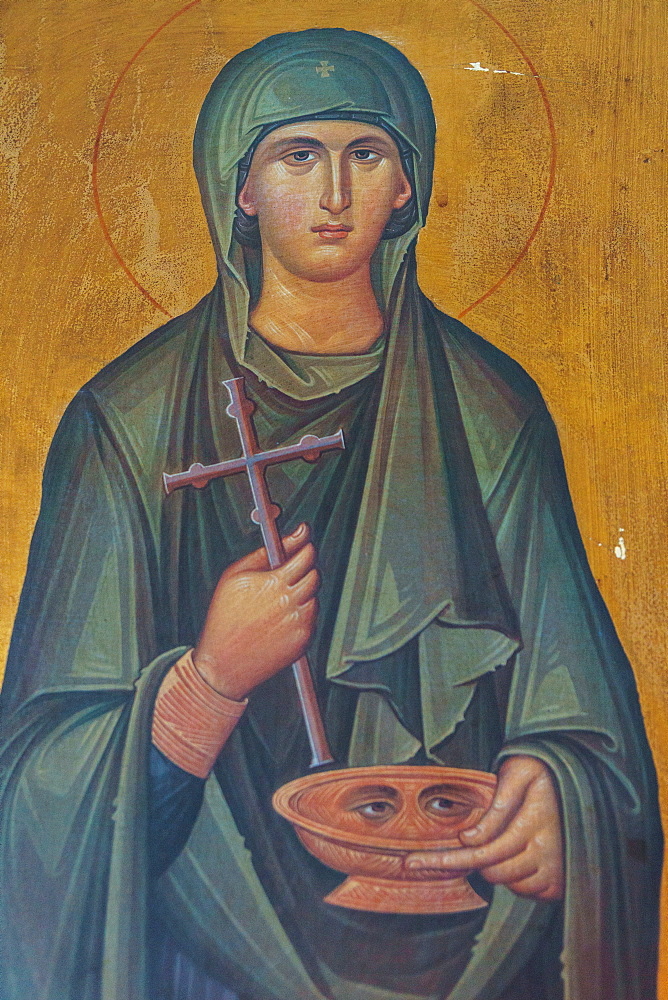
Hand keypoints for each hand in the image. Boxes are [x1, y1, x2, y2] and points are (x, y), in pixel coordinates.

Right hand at [193, 523, 318, 700]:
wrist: (223, 664)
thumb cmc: (224, 617)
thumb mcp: (235, 576)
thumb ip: (265, 553)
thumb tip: (293, 534)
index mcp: (274, 583)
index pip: (306, 555)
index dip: (305, 546)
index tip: (303, 542)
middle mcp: (291, 603)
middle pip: (315, 574)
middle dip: (305, 568)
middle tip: (290, 569)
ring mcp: (300, 623)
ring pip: (314, 596)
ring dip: (302, 592)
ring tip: (277, 600)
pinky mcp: (304, 641)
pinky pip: (311, 617)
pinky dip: (301, 613)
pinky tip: (279, 618)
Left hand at [406, 755, 563, 900]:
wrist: (579, 781)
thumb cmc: (543, 771)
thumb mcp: (518, 773)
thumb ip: (496, 806)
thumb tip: (469, 838)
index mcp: (535, 822)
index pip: (486, 851)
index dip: (453, 859)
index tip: (417, 862)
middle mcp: (548, 851)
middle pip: (494, 871)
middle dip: (473, 860)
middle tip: (459, 845)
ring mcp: (556, 870)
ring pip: (508, 883)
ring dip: (495, 868)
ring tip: (499, 840)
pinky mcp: (560, 882)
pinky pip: (526, 892)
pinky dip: (514, 878)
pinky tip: (515, 854)